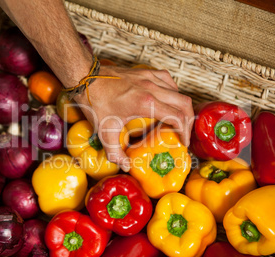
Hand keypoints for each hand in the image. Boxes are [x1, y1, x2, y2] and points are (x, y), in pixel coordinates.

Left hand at [74, 65, 193, 171]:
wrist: (86, 77)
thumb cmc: (95, 102)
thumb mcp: (104, 131)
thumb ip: (115, 153)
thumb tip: (126, 166)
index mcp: (146, 103)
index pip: (177, 116)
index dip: (185, 132)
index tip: (183, 143)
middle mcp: (152, 88)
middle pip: (184, 103)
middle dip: (188, 120)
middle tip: (184, 133)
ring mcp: (150, 77)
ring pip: (178, 91)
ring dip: (181, 106)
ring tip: (176, 119)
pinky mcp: (145, 72)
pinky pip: (168, 80)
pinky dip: (173, 92)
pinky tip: (166, 100)